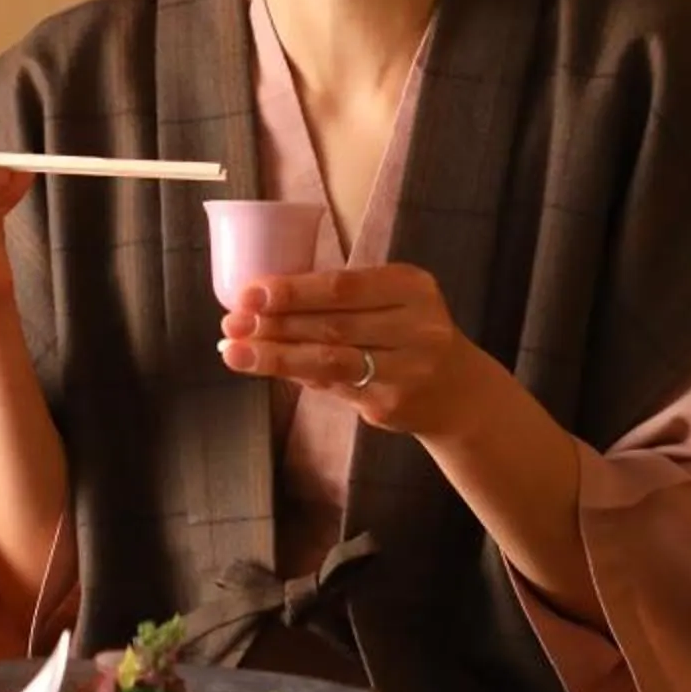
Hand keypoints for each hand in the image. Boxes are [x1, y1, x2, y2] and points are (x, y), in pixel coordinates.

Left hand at [218, 263, 476, 437]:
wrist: (459, 392)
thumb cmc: (407, 335)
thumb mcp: (389, 302)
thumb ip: (337, 301)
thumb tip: (259, 304)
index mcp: (412, 287)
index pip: (342, 287)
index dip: (292, 291)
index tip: (248, 293)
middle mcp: (417, 327)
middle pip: (332, 325)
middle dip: (275, 324)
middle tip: (230, 324)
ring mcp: (408, 370)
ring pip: (329, 361)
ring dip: (275, 356)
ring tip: (233, 352)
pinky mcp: (392, 404)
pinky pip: (334, 387)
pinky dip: (296, 375)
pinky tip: (267, 369)